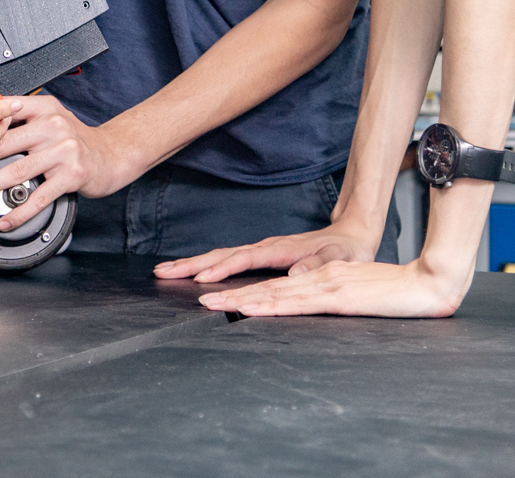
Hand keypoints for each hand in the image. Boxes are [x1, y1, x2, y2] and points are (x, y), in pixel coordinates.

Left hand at [0, 94, 134, 231]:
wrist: (111, 154)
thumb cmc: (74, 139)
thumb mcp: (50, 117)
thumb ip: (19, 118)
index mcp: (43, 108)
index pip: (2, 114)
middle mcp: (53, 125)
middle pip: (3, 143)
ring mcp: (64, 150)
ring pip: (17, 171)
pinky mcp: (72, 175)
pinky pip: (40, 196)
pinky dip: (19, 211)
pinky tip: (5, 219)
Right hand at [153, 218, 384, 283]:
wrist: (351, 234)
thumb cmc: (346, 250)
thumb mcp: (339, 259)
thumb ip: (318, 265)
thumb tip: (295, 273)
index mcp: (280, 249)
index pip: (244, 260)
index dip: (222, 270)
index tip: (201, 280)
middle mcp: (266, 247)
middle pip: (222, 254)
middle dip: (191, 264)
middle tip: (163, 273)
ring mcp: (261, 249)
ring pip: (221, 255)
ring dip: (193, 263)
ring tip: (165, 271)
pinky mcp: (262, 254)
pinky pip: (229, 258)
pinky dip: (207, 263)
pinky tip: (194, 271)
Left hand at [191, 256, 471, 318]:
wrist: (429, 282)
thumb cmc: (393, 290)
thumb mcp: (352, 291)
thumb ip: (325, 291)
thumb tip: (300, 292)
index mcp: (316, 275)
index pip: (269, 282)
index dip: (237, 285)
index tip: (208, 291)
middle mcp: (314, 276)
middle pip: (262, 283)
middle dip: (223, 287)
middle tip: (193, 293)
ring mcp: (323, 284)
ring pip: (272, 291)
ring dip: (239, 298)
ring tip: (210, 303)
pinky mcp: (336, 295)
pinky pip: (297, 301)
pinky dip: (270, 304)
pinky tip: (251, 308)